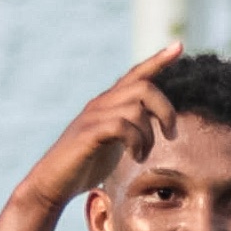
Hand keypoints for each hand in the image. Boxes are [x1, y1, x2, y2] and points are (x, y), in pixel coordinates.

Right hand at [18, 43, 184, 209]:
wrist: (52, 184)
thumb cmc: (83, 166)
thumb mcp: (112, 143)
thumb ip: (128, 128)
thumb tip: (149, 123)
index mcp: (108, 103)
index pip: (136, 74)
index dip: (158, 60)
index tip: (178, 46)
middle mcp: (101, 103)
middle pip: (145, 87)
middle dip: (166, 110)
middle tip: (171, 135)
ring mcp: (92, 117)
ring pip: (136, 108)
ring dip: (149, 135)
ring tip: (143, 155)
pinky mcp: (87, 134)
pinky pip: (121, 126)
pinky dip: (136, 142)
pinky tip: (135, 157)